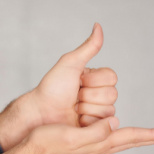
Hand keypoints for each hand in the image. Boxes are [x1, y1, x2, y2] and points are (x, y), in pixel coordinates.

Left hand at [0, 24, 118, 149]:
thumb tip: (98, 25)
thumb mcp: (70, 64)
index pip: (112, 78)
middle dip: (88, 96)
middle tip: (73, 97)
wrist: (42, 113)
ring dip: (87, 109)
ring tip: (73, 108)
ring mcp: (97, 112)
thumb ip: (88, 48)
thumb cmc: (52, 88)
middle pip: (112, 95)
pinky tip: (76, 121)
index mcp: (95, 79)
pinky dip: (87, 122)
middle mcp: (98, 94)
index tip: (77, 81)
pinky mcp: (95, 128)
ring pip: (109, 111)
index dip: (93, 81)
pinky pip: (104, 126)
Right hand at [0, 117, 153, 153]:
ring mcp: (90, 149)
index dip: (152, 135)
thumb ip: (96, 132)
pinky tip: (113, 131)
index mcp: (99, 144)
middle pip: (129, 141)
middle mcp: (98, 148)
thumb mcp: (72, 136)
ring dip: (134, 136)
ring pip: (119, 141)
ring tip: (148, 135)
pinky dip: (117, 134)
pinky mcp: (81, 146)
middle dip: (148, 137)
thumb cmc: (46, 144)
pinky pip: (106, 139)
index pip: (131, 137)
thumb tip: (116, 122)